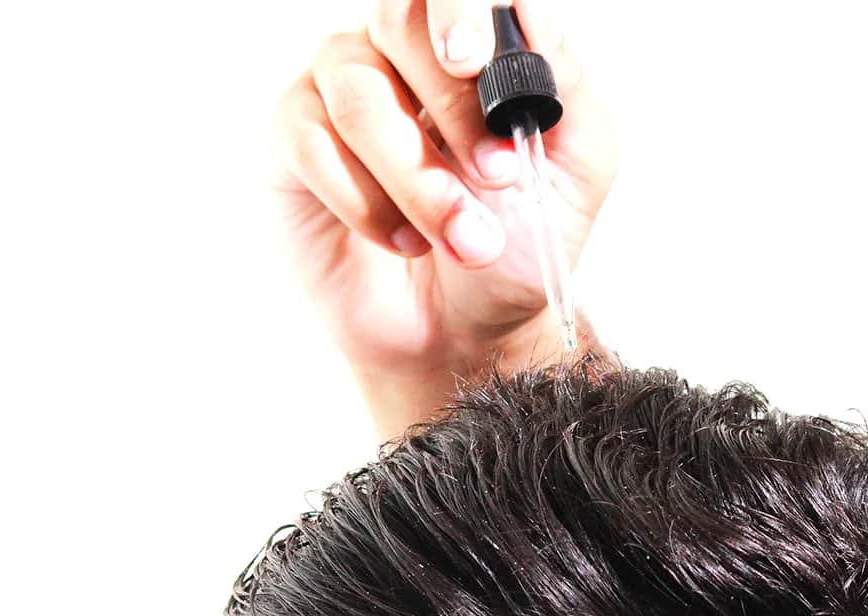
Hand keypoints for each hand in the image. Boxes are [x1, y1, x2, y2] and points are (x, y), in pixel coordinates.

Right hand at [273, 0, 616, 385]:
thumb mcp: (576, 170)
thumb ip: (567, 86)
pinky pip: (310, 143)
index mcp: (470, 45)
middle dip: (453, 108)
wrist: (469, 331)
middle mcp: (398, 53)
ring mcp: (337, 93)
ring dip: (418, 178)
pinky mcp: (291, 144)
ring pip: (357, 94)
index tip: (474, 63)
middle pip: (399, 21)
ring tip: (464, 239)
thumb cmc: (518, 244)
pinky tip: (402, 240)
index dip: (459, 10)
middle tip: (498, 179)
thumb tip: (530, 11)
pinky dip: (365, 203)